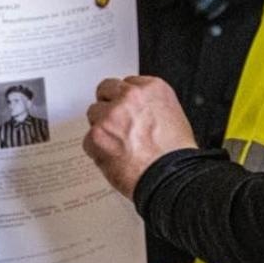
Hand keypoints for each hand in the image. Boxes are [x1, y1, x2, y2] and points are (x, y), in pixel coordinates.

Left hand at [83, 75, 197, 198]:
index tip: (125, 109)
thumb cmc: (176, 156)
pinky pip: (88, 140)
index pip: (127, 83)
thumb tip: (137, 110)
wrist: (171, 179)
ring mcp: (111, 115)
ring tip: (119, 147)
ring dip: (102, 128)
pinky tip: (114, 159)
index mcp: (152, 89)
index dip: (125, 99)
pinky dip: (97, 151)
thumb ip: (150, 107)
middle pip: (106, 90)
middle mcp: (131, 97)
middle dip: (108, 106)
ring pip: (94, 114)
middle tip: (114, 124)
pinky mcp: (96, 135)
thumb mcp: (173, 118)